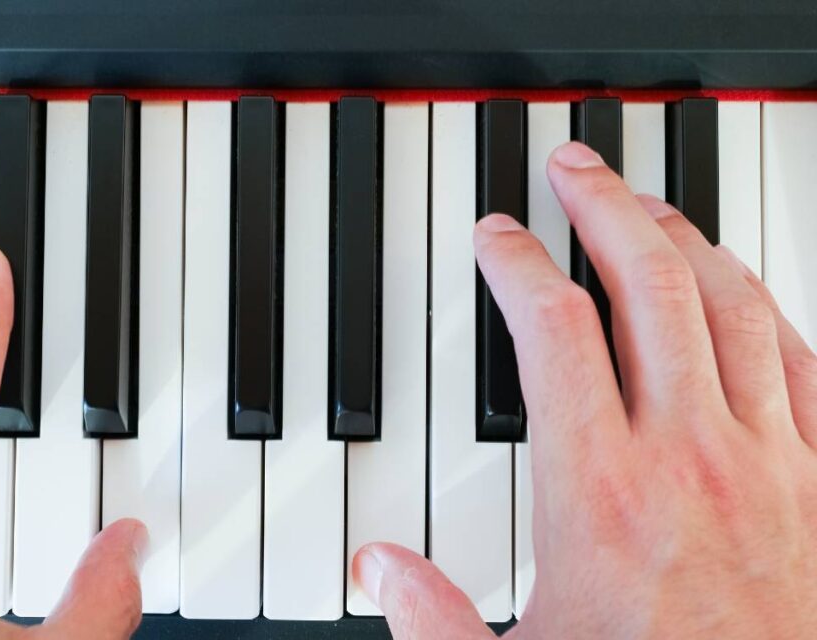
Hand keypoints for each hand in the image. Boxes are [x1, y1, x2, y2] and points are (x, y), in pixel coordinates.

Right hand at [352, 141, 816, 638]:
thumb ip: (431, 618)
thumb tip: (377, 567)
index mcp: (599, 492)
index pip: (551, 330)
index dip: (515, 265)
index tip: (496, 239)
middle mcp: (687, 458)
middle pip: (647, 285)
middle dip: (604, 208)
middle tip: (575, 168)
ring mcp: (766, 462)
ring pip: (730, 306)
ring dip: (684, 239)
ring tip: (647, 206)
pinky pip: (801, 363)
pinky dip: (767, 309)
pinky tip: (739, 289)